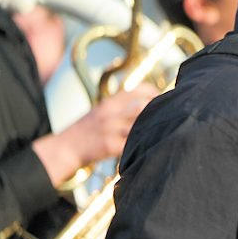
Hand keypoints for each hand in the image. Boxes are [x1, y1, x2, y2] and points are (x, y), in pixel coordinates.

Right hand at [32, 83, 157, 186]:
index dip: (155, 93)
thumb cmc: (86, 131)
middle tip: (172, 117)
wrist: (65, 148)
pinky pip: (133, 144)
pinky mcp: (110, 145)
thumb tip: (146, 104)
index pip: (138, 90)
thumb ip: (121, 107)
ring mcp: (111, 129)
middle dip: (160, 112)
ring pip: (141, 126)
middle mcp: (111, 113)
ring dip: (154, 129)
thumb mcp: (101, 111)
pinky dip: (144, 145)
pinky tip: (152, 147)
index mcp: (110, 102)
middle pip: (144, 107)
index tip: (165, 99)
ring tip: (165, 132)